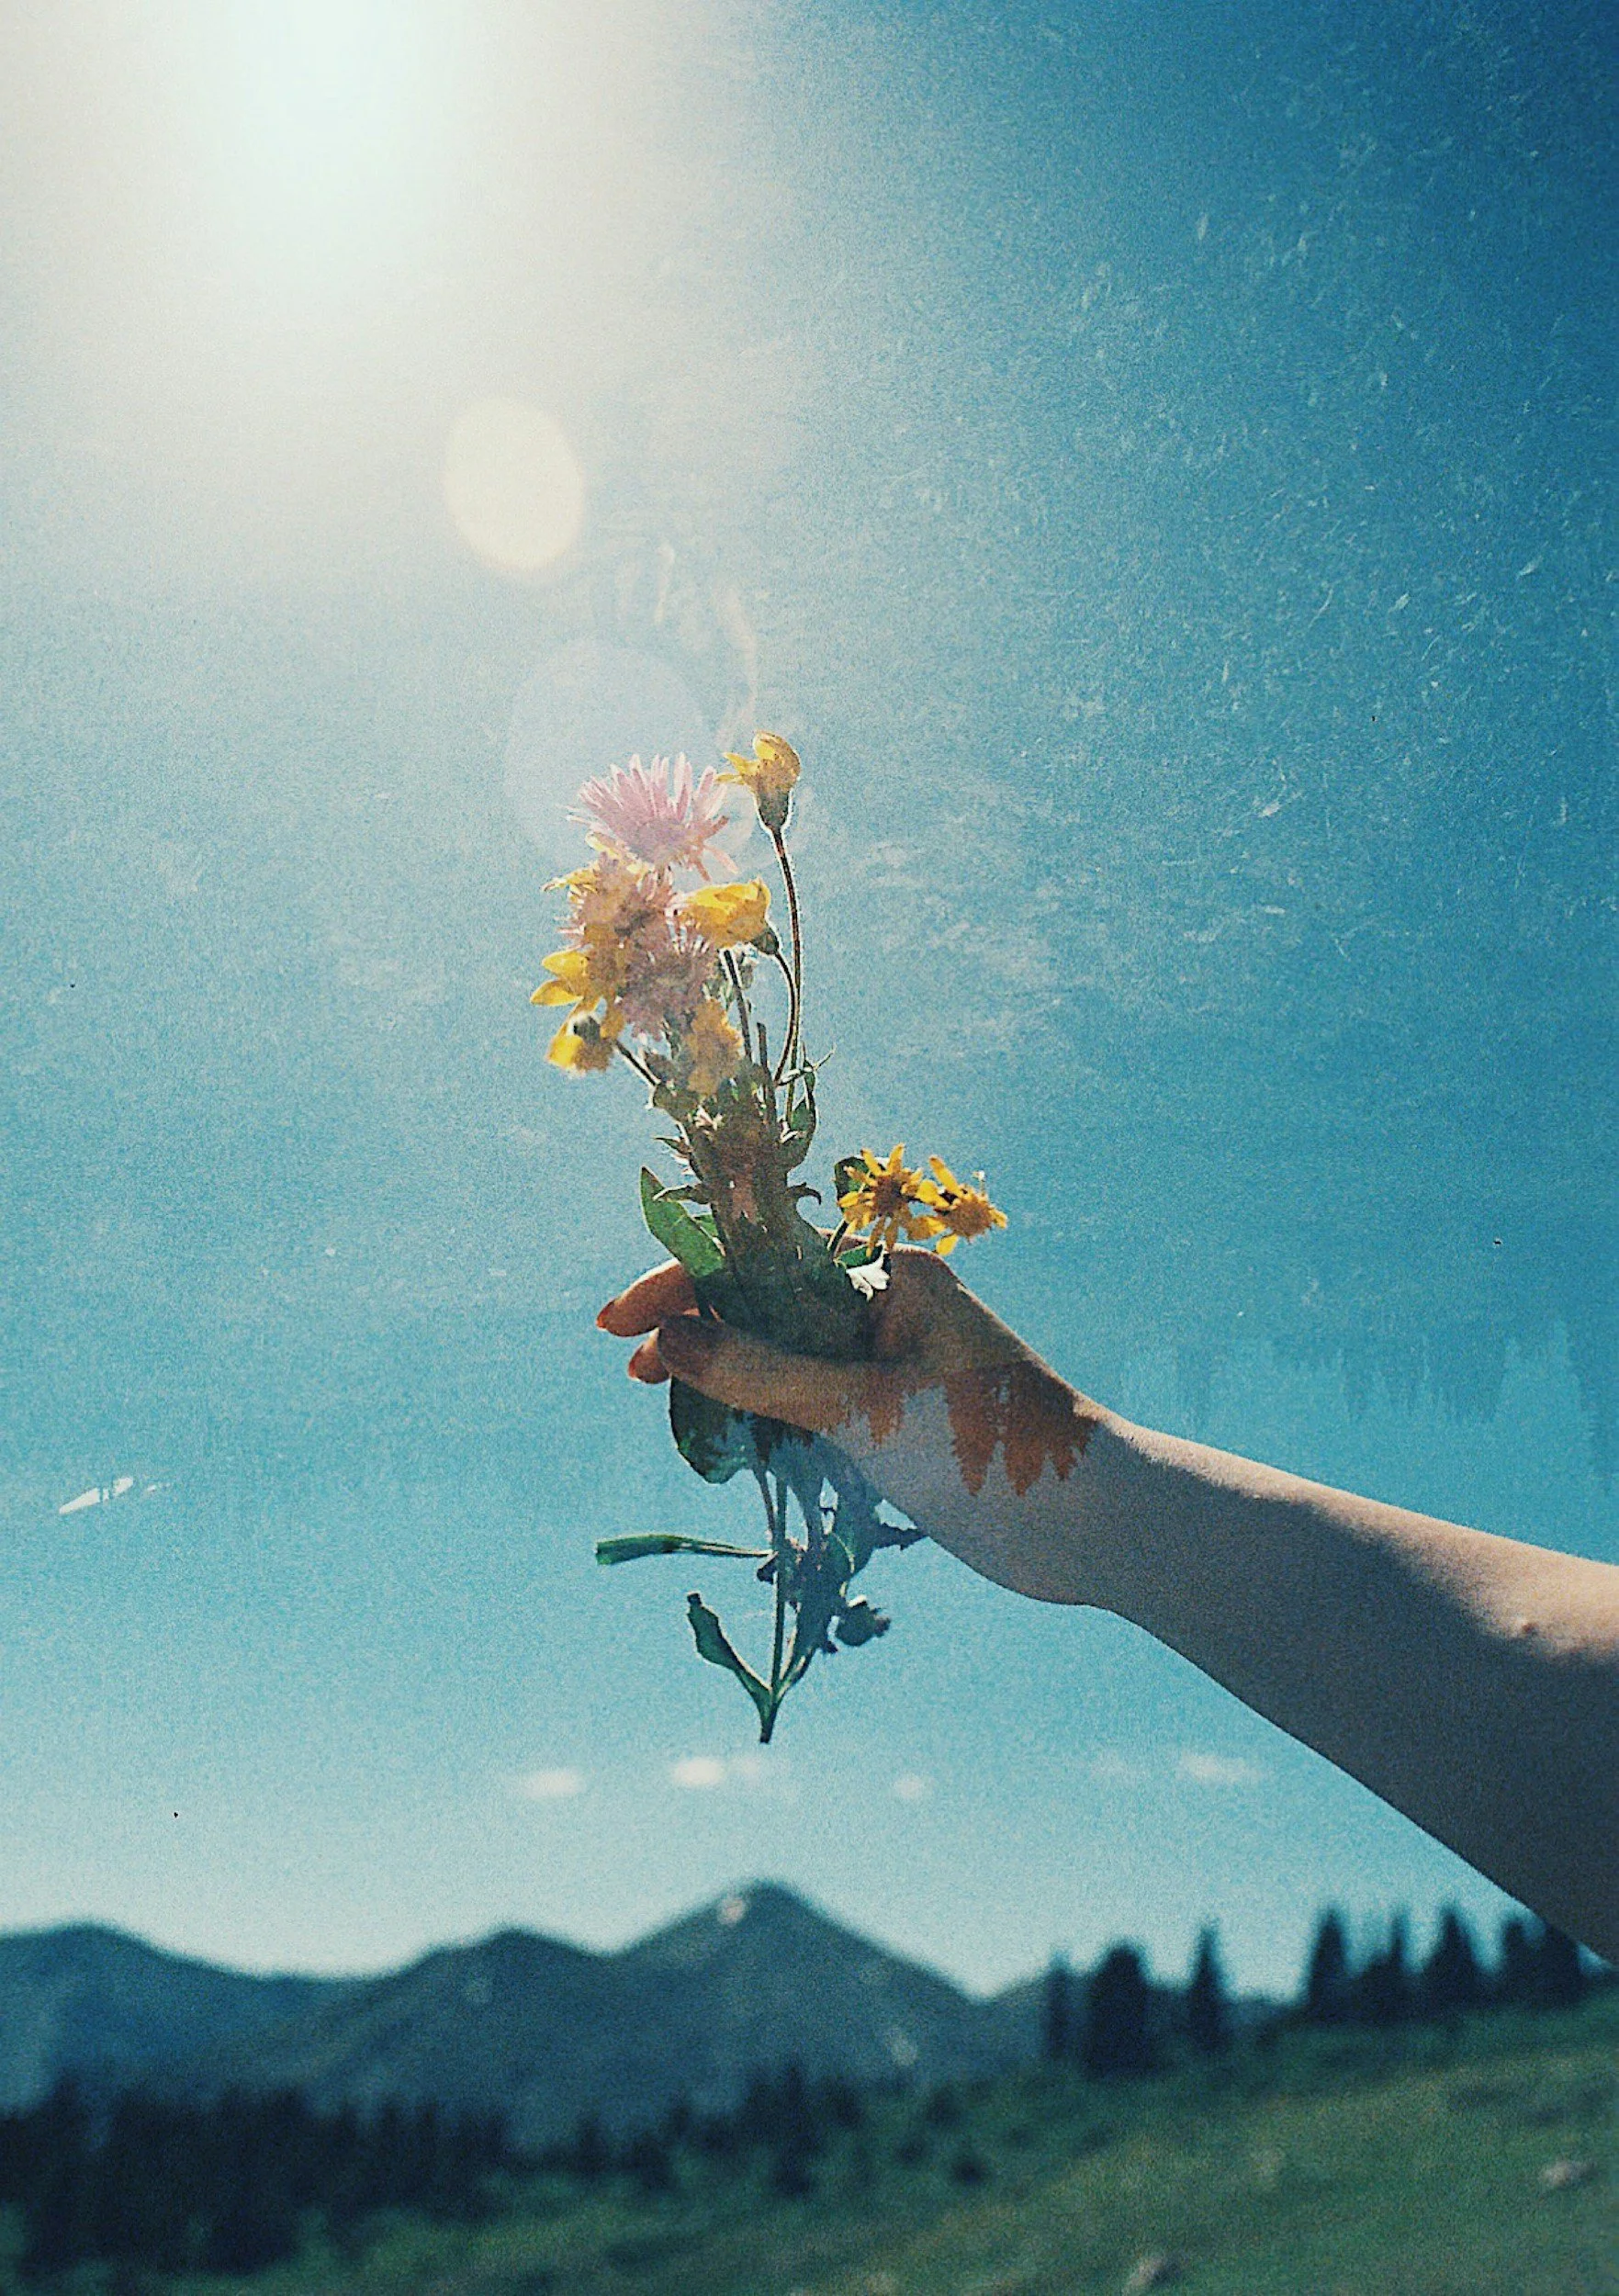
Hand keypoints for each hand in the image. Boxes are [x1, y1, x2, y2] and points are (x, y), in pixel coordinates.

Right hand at [597, 1250, 1109, 1604]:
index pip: (763, 1261)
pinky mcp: (896, 1419)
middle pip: (766, 1301)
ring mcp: (890, 1364)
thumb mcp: (864, 1410)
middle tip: (631, 1370)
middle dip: (699, 1329)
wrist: (1093, 1523)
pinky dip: (762, 1412)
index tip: (620, 1325)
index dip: (686, 1285)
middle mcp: (888, 1307)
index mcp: (890, 1277)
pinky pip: (808, 1401)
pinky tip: (723, 1437)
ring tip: (665, 1405)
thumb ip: (764, 1374)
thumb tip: (670, 1340)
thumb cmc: (991, 1450)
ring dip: (726, 1373)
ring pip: (783, 1354)